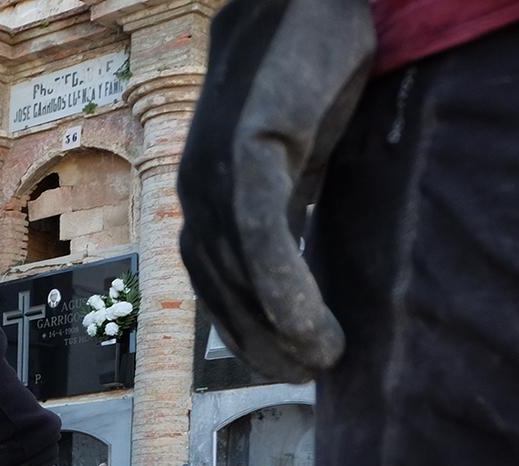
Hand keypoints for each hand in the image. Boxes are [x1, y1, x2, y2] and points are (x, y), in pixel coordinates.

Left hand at [177, 0, 375, 381]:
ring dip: (280, 327)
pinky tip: (307, 324)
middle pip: (222, 291)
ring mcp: (215, 176)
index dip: (248, 331)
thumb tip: (296, 264)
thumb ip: (286, 205)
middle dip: (262, 342)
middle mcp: (197, 195)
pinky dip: (282, 286)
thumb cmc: (300, 76)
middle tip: (309, 375)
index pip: (217, 285)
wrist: (298, 1)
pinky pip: (260, 237)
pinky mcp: (245, 154)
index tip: (284, 365)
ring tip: (322, 359)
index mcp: (204, 201)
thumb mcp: (291, 158)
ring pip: (240, 274)